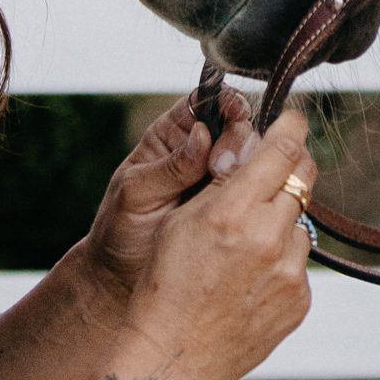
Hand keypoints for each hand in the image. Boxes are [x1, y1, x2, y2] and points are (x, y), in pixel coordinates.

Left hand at [79, 86, 253, 303]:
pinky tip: (257, 198)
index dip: (224, 102)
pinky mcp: (231, 206)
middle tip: (223, 166)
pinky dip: (260, 189)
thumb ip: (170, 166)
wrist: (124, 277)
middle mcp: (199, 152)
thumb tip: (201, 135)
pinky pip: (253, 189)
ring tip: (234, 185)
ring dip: (252, 165)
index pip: (206, 102)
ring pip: (251, 157)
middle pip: (236, 126)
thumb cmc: (120, 229)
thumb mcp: (138, 193)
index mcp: (171, 135)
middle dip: (239, 138)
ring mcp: (218, 180)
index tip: (234, 113)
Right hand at [122, 106, 315, 379]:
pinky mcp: (299, 301)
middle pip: (303, 180)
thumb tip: (255, 148)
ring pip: (300, 224)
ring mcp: (288, 273)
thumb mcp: (182, 221)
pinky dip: (280, 263)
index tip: (292, 118)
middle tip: (276, 169)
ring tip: (245, 248)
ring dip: (281, 223)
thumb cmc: (165, 284)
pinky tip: (248, 282)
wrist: (171, 358)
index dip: (291, 127)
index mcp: (233, 211)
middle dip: (291, 168)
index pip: (282, 150)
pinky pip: (297, 265)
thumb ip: (223, 183)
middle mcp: (268, 239)